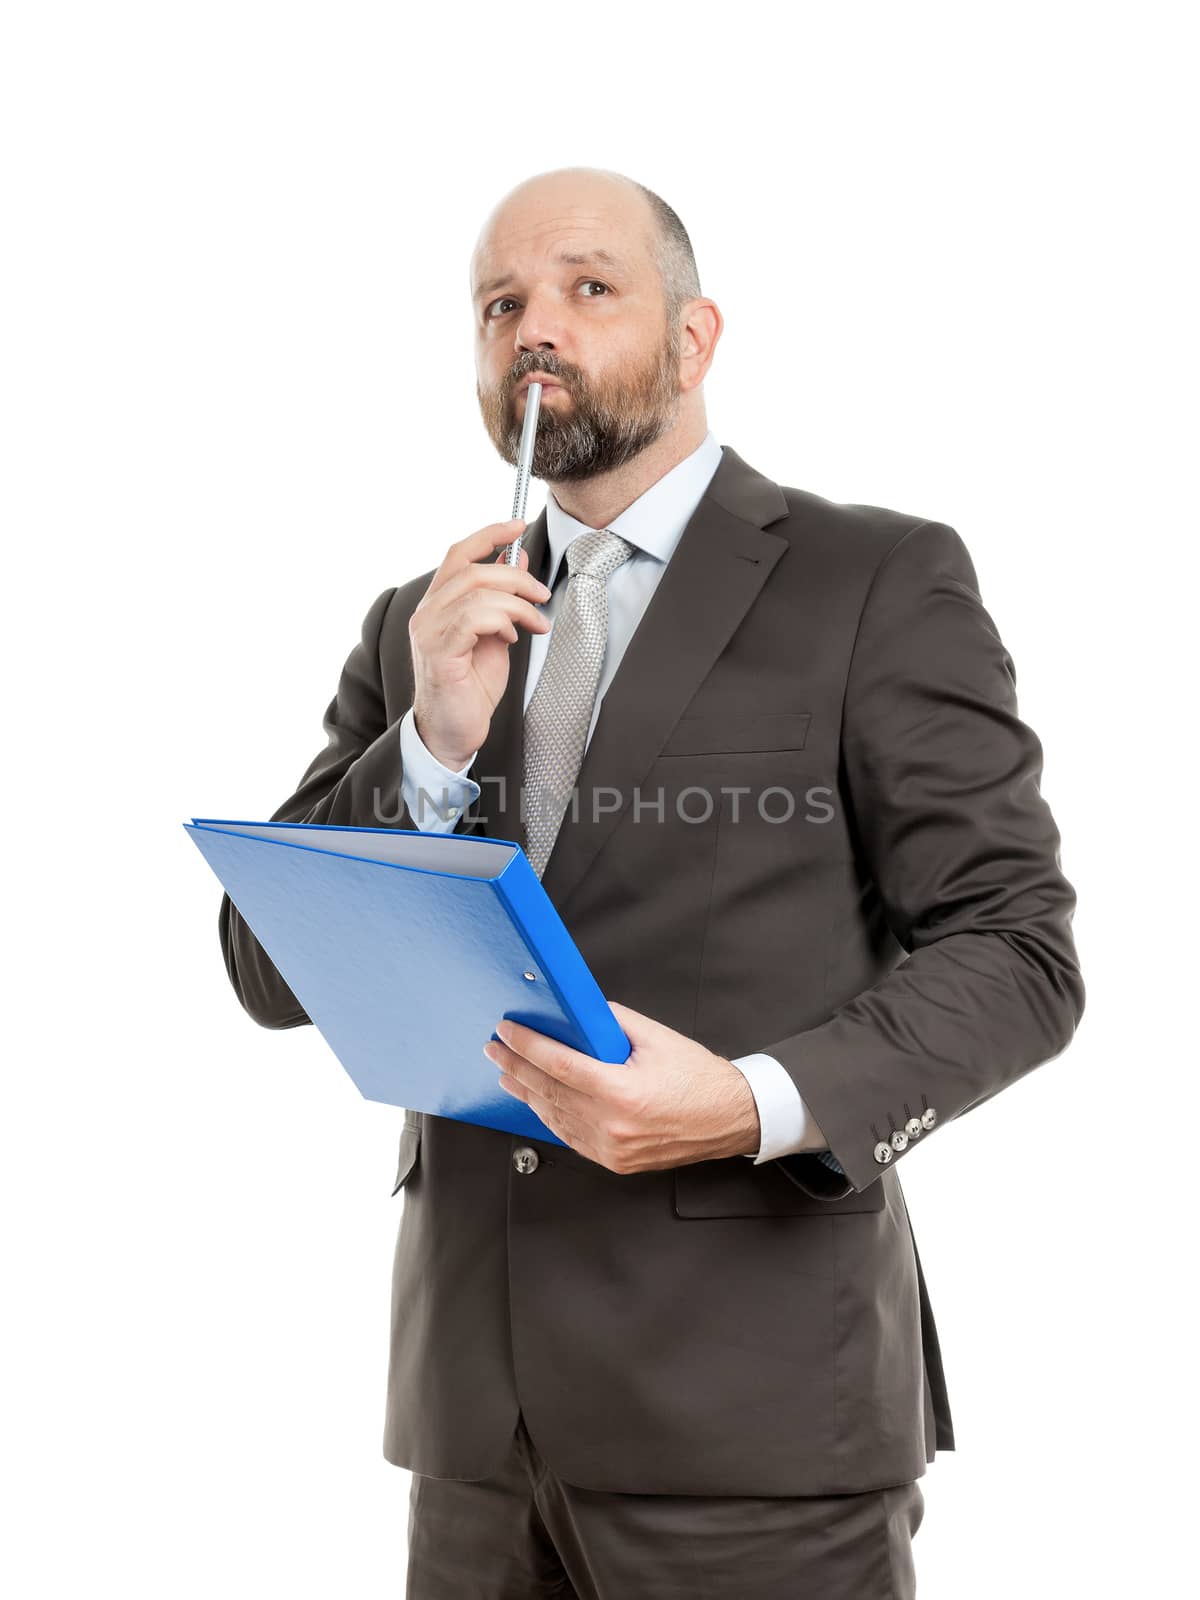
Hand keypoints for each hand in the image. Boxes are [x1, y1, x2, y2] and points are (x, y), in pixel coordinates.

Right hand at [409, 519, 552, 767]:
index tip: (517, 527)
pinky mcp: (438, 652)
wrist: (452, 732)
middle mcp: (427, 613)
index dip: (489, 535)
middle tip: (542, 596)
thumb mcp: (494, 636)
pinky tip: (512, 638)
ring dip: (517, 604)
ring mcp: (429, 631)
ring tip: (535, 624)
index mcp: (438, 604)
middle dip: (516, 578)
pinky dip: (502, 622)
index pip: (459, 554)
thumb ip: (500, 602)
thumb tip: (518, 565)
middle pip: (473, 570)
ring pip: (477, 592)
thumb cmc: (469, 689)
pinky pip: (474, 619)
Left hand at [483, 1000, 761, 1171]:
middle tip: (495, 1048)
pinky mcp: (615, 1161)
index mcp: (623, 1092)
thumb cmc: (698, 1078)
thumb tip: (576, 1013)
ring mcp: (612, 1149)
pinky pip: (570, 1137)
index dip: (528, 1046)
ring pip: (554, 1117)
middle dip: (516, 1067)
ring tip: (507, 1073)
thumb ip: (611, 1023)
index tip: (507, 1031)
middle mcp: (614, 1125)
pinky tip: (537, 1100)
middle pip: (549, 1092)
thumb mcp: (656, 1037)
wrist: (730, 1118)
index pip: (559, 1065)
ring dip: (526, 1092)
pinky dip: (550, 1116)